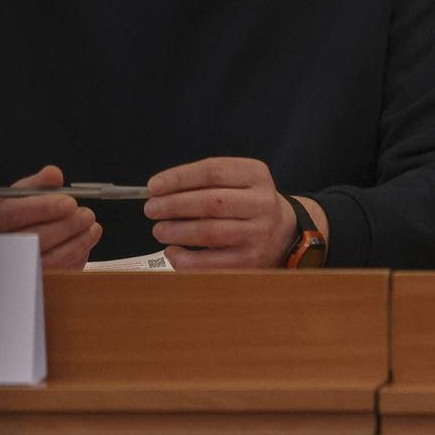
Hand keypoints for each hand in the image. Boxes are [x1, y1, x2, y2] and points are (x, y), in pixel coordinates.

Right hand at [0, 164, 100, 269]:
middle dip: (66, 226)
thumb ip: (36, 184)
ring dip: (75, 243)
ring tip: (92, 227)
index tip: (70, 203)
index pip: (10, 214)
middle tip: (86, 215)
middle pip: (31, 239)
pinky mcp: (27, 285)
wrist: (1, 247)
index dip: (43, 208)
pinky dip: (74, 259)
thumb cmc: (9, 217)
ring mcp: (7, 272)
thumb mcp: (14, 196)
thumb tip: (54, 175)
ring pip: (46, 261)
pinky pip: (54, 275)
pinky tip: (85, 243)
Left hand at [145, 157, 312, 269]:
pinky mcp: (250, 262)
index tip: (154, 186)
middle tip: (151, 209)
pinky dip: (184, 258)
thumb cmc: (247, 205)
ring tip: (159, 230)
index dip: (179, 177)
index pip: (213, 171)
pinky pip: (210, 263)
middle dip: (173, 205)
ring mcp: (258, 234)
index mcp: (256, 175)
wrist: (283, 234)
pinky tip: (172, 251)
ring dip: (176, 231)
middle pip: (210, 202)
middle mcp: (262, 203)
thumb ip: (205, 182)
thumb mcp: (238, 181)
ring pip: (209, 232)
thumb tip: (159, 191)